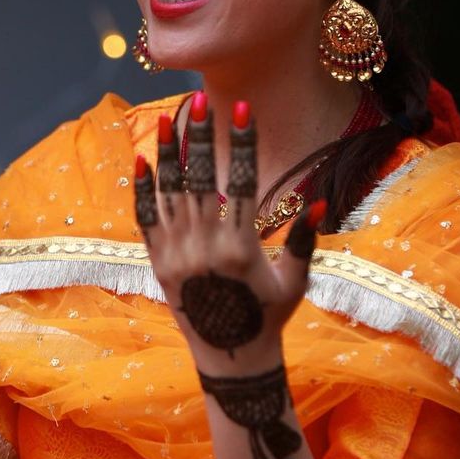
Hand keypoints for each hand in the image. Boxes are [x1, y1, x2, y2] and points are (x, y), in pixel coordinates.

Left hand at [134, 96, 324, 374]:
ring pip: (168, 194)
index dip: (240, 142)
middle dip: (199, 136)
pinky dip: (143, 189)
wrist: (231, 357)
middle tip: (200, 101)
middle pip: (198, 179)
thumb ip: (304, 242)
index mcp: (240, 249)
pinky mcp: (157, 264)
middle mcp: (204, 248)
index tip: (241, 108)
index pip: (239, 181)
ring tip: (169, 118)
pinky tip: (142, 159)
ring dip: (168, 153)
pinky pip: (145, 220)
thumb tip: (317, 204)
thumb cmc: (269, 317)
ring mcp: (176, 255)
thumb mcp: (294, 281)